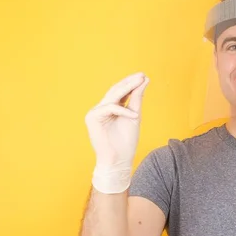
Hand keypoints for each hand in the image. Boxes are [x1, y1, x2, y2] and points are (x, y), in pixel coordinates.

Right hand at [85, 72, 148, 192]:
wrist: (119, 160)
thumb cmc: (126, 141)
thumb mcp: (134, 116)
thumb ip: (136, 99)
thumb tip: (144, 80)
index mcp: (111, 108)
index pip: (120, 92)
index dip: (131, 83)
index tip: (144, 76)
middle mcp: (102, 108)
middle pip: (115, 90)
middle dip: (129, 82)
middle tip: (141, 75)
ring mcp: (96, 112)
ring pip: (112, 96)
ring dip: (127, 88)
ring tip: (140, 81)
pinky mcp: (92, 118)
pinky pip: (109, 108)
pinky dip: (123, 111)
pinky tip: (134, 115)